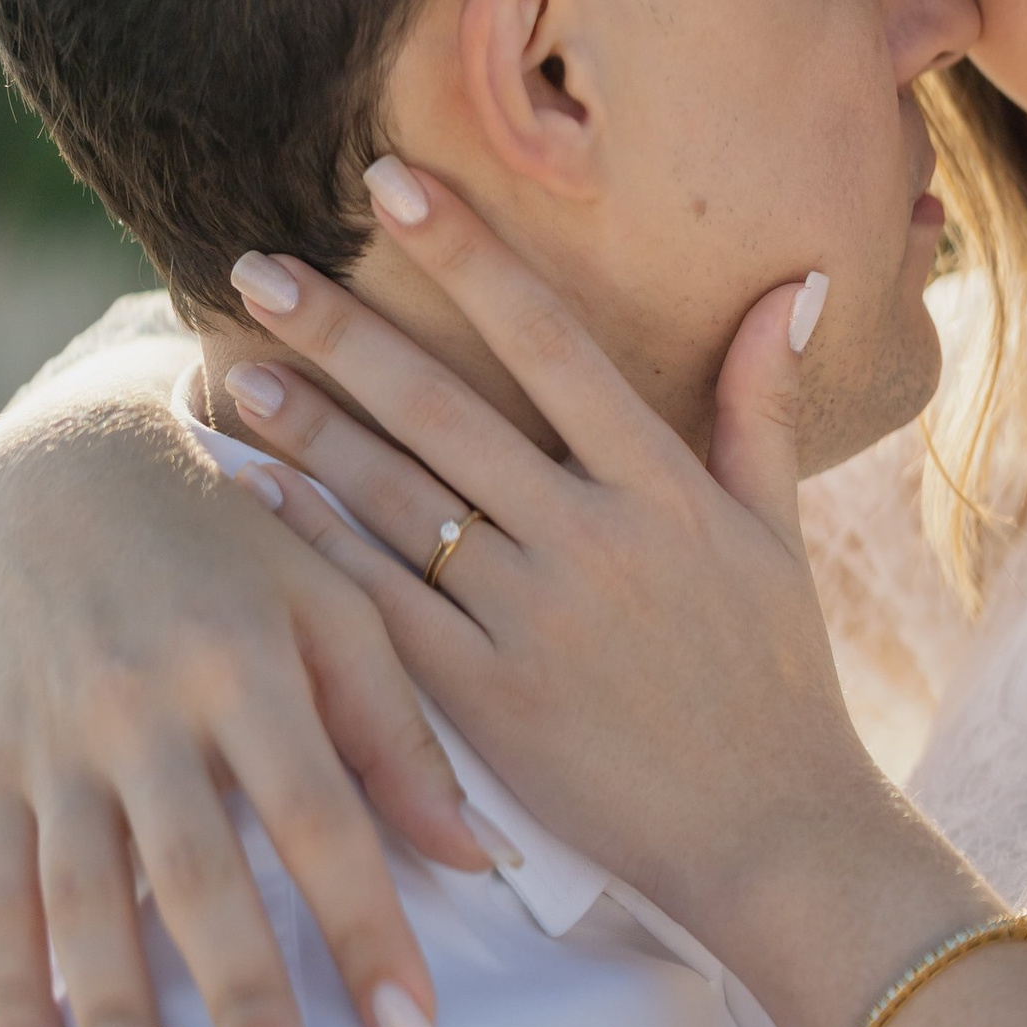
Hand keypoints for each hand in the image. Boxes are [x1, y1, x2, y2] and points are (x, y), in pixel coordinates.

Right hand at [0, 368, 489, 1026]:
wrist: (65, 463)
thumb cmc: (238, 540)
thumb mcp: (335, 598)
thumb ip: (401, 730)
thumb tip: (478, 859)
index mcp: (250, 659)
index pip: (321, 818)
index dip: (366, 929)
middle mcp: (146, 703)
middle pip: (198, 873)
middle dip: (239, 994)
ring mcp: (58, 739)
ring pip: (84, 897)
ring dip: (111, 1016)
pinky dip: (9, 992)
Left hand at [214, 169, 959, 1026]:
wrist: (777, 842)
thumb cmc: (781, 686)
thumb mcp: (780, 535)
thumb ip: (762, 405)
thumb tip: (796, 283)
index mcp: (663, 485)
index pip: (552, 341)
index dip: (468, 255)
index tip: (391, 184)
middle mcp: (594, 540)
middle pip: (447, 412)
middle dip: (344, 332)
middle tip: (254, 267)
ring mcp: (536, 623)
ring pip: (399, 504)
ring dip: (308, 431)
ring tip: (230, 368)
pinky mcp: (490, 704)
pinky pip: (383, 609)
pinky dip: (316, 547)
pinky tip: (256, 494)